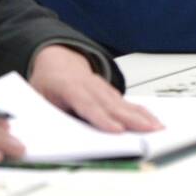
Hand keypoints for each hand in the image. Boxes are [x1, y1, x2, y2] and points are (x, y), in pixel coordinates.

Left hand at [29, 45, 161, 133]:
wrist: (58, 59)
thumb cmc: (48, 82)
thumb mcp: (38, 96)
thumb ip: (47, 114)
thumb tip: (52, 135)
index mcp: (68, 86)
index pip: (87, 104)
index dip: (102, 118)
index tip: (117, 130)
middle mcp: (90, 85)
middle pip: (112, 104)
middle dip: (132, 119)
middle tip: (149, 130)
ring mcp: (103, 87)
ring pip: (123, 103)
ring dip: (142, 116)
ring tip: (157, 127)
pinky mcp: (111, 93)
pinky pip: (127, 103)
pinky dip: (141, 112)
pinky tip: (153, 120)